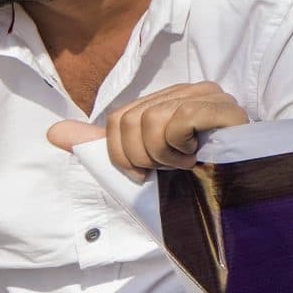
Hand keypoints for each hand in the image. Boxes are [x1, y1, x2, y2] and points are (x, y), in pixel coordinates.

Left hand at [45, 81, 247, 178]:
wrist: (239, 202)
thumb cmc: (194, 181)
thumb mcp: (141, 163)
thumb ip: (99, 146)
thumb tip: (53, 132)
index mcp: (166, 101)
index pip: (118, 119)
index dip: (122, 155)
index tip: (148, 174)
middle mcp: (187, 91)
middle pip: (129, 120)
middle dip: (141, 158)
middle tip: (169, 170)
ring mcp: (207, 96)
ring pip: (149, 121)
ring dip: (162, 157)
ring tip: (186, 165)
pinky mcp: (223, 107)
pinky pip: (176, 119)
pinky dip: (178, 148)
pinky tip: (197, 159)